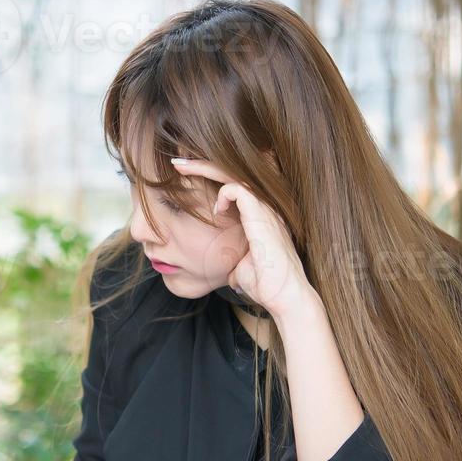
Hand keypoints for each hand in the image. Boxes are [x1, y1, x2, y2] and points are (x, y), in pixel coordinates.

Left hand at [170, 157, 317, 320]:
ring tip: (180, 168)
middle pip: (232, 171)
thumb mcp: (240, 266)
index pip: (233, 184)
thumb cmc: (265, 285)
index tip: (184, 177)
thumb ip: (232, 259)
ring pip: (233, 175)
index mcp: (258, 215)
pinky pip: (238, 190)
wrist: (284, 297)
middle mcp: (263, 206)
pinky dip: (223, 195)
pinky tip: (216, 211)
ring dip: (205, 168)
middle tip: (177, 163)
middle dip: (202, 163)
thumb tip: (226, 270)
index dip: (210, 176)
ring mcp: (264, 209)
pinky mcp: (262, 215)